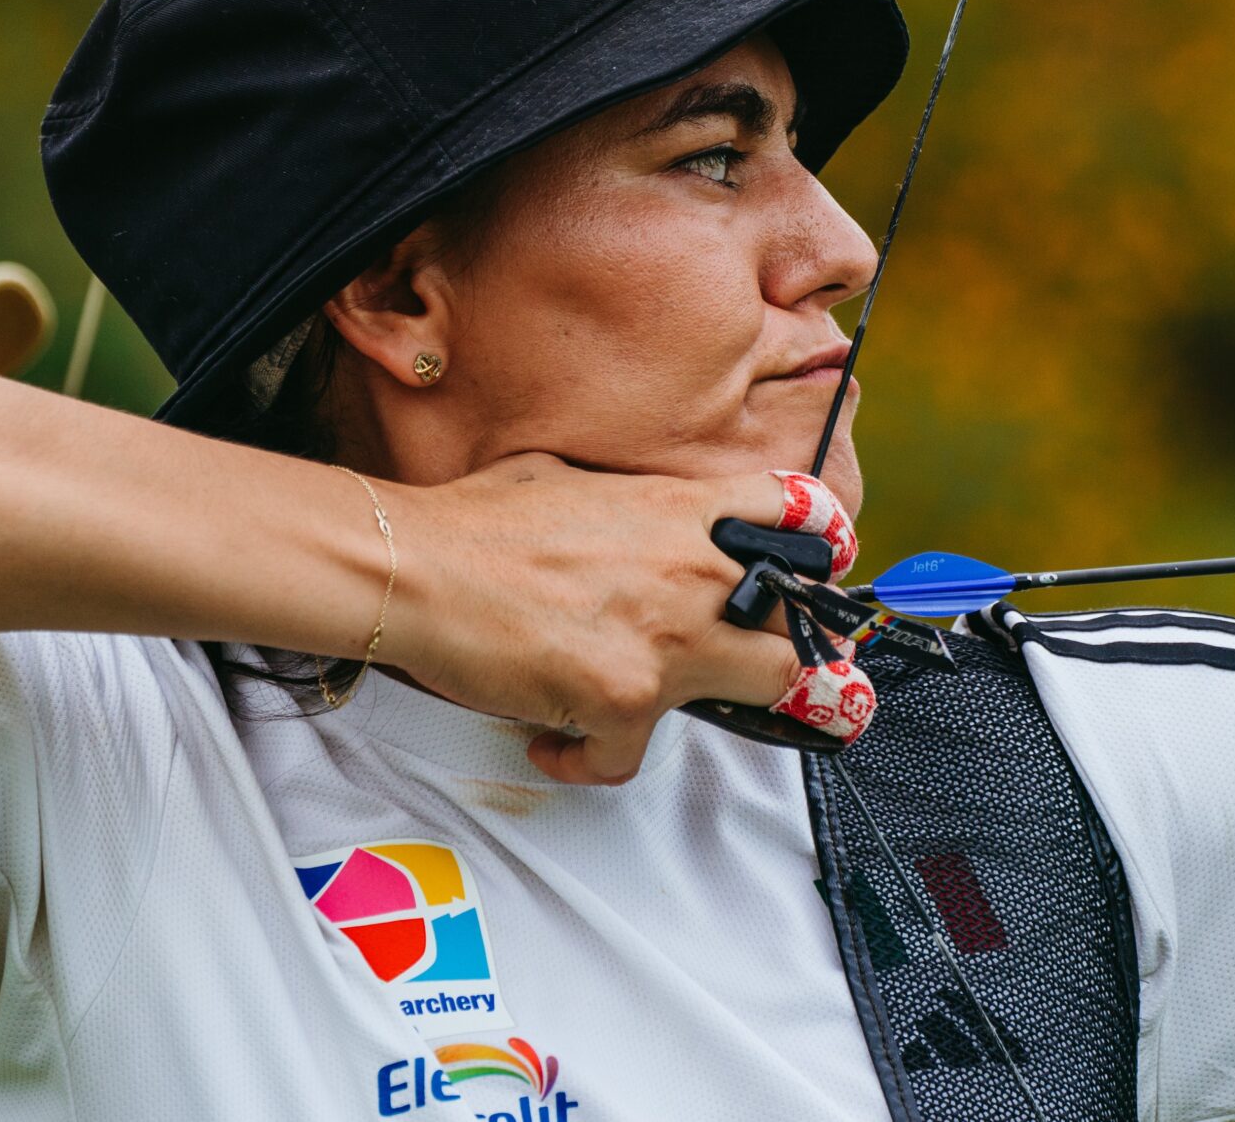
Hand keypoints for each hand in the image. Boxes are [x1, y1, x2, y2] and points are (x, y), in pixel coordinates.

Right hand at [384, 454, 809, 783]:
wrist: (415, 568)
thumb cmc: (474, 525)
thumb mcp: (568, 479)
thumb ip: (625, 505)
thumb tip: (627, 518)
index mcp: (680, 509)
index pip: (799, 514)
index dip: (819, 545)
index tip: (814, 570)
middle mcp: (692, 571)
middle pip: (802, 626)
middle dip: (791, 651)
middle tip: (748, 664)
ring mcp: (666, 640)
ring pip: (761, 692)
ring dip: (707, 705)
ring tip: (641, 705)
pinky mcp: (623, 700)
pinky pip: (629, 755)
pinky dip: (589, 757)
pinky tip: (552, 738)